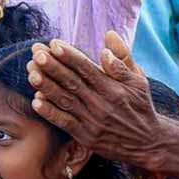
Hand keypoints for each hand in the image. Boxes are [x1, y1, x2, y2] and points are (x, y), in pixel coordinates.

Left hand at [26, 34, 160, 169]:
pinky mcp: (86, 136)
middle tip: (36, 52)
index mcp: (113, 88)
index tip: (54, 43)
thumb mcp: (139, 80)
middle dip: (52, 66)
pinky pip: (65, 123)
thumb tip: (109, 35)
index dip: (70, 55)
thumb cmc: (140, 106)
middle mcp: (101, 103)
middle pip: (72, 82)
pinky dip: (50, 113)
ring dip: (47, 86)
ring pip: (65, 100)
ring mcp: (92, 121)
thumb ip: (123, 58)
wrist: (148, 143)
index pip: (87, 68)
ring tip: (31, 72)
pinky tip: (36, 101)